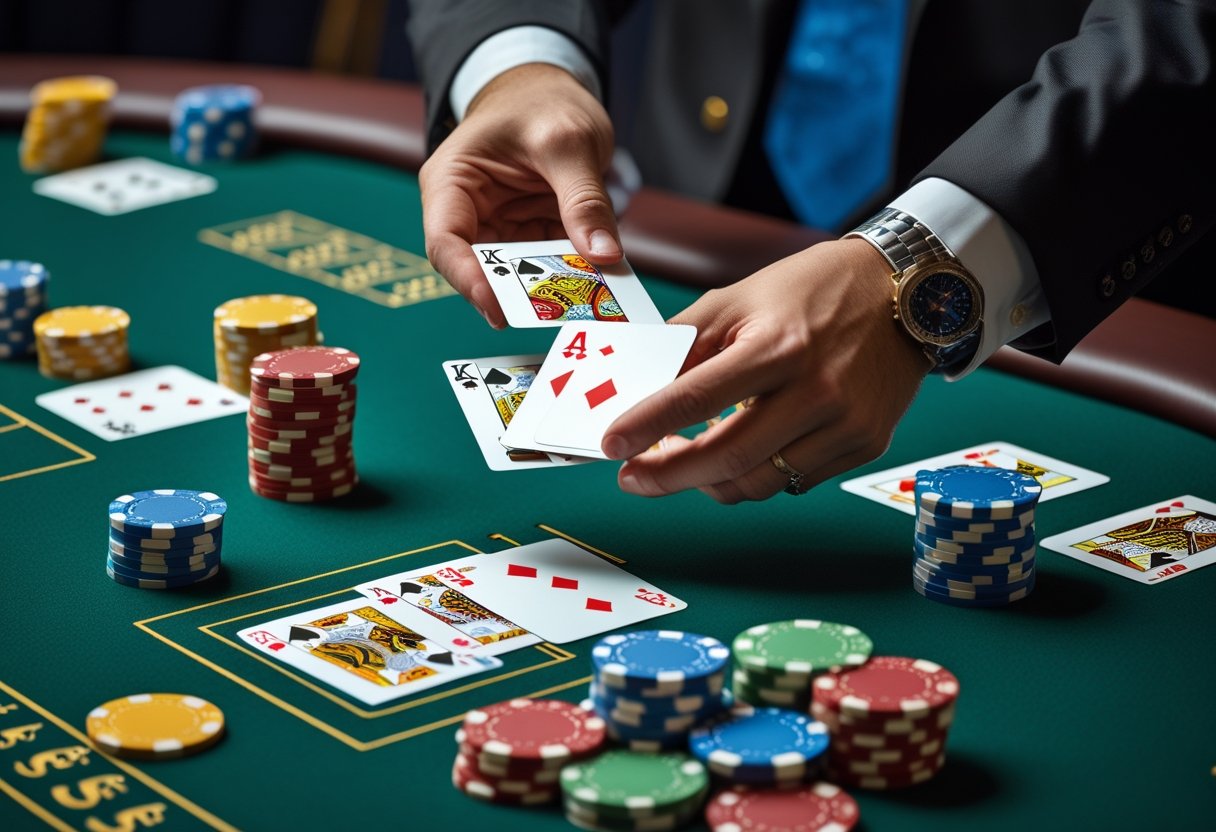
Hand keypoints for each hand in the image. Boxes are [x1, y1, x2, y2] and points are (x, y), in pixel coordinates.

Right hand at [418, 63, 619, 327]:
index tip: (499, 307)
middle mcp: (469, 212)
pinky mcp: (529, 235)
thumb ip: (584, 199)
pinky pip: (548, 265)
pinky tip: (597, 281)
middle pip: (482, 268)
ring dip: (551, 288)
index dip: (467, 280)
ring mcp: (500, 228)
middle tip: (555, 311)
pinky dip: (571, 273)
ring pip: (520, 275)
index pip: (445, 242)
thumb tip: (604, 256)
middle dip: (519, 292)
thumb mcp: (568, 142)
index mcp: (452, 182)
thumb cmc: (543, 101)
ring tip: (584, 298)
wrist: (551, 88)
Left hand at [602, 238, 933, 502]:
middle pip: (727, 457)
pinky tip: (740, 451)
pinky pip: (794, 480)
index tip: (611, 446)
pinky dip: (755, 473)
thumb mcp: (738, 298)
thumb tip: (636, 388)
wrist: (904, 292)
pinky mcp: (866, 444)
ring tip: (685, 461)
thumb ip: (685, 344)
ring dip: (709, 481)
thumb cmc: (812, 290)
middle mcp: (818, 390)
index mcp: (778, 346)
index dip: (646, 427)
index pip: (696, 398)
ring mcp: (847, 424)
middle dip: (669, 475)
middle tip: (633, 476)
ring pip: (759, 482)